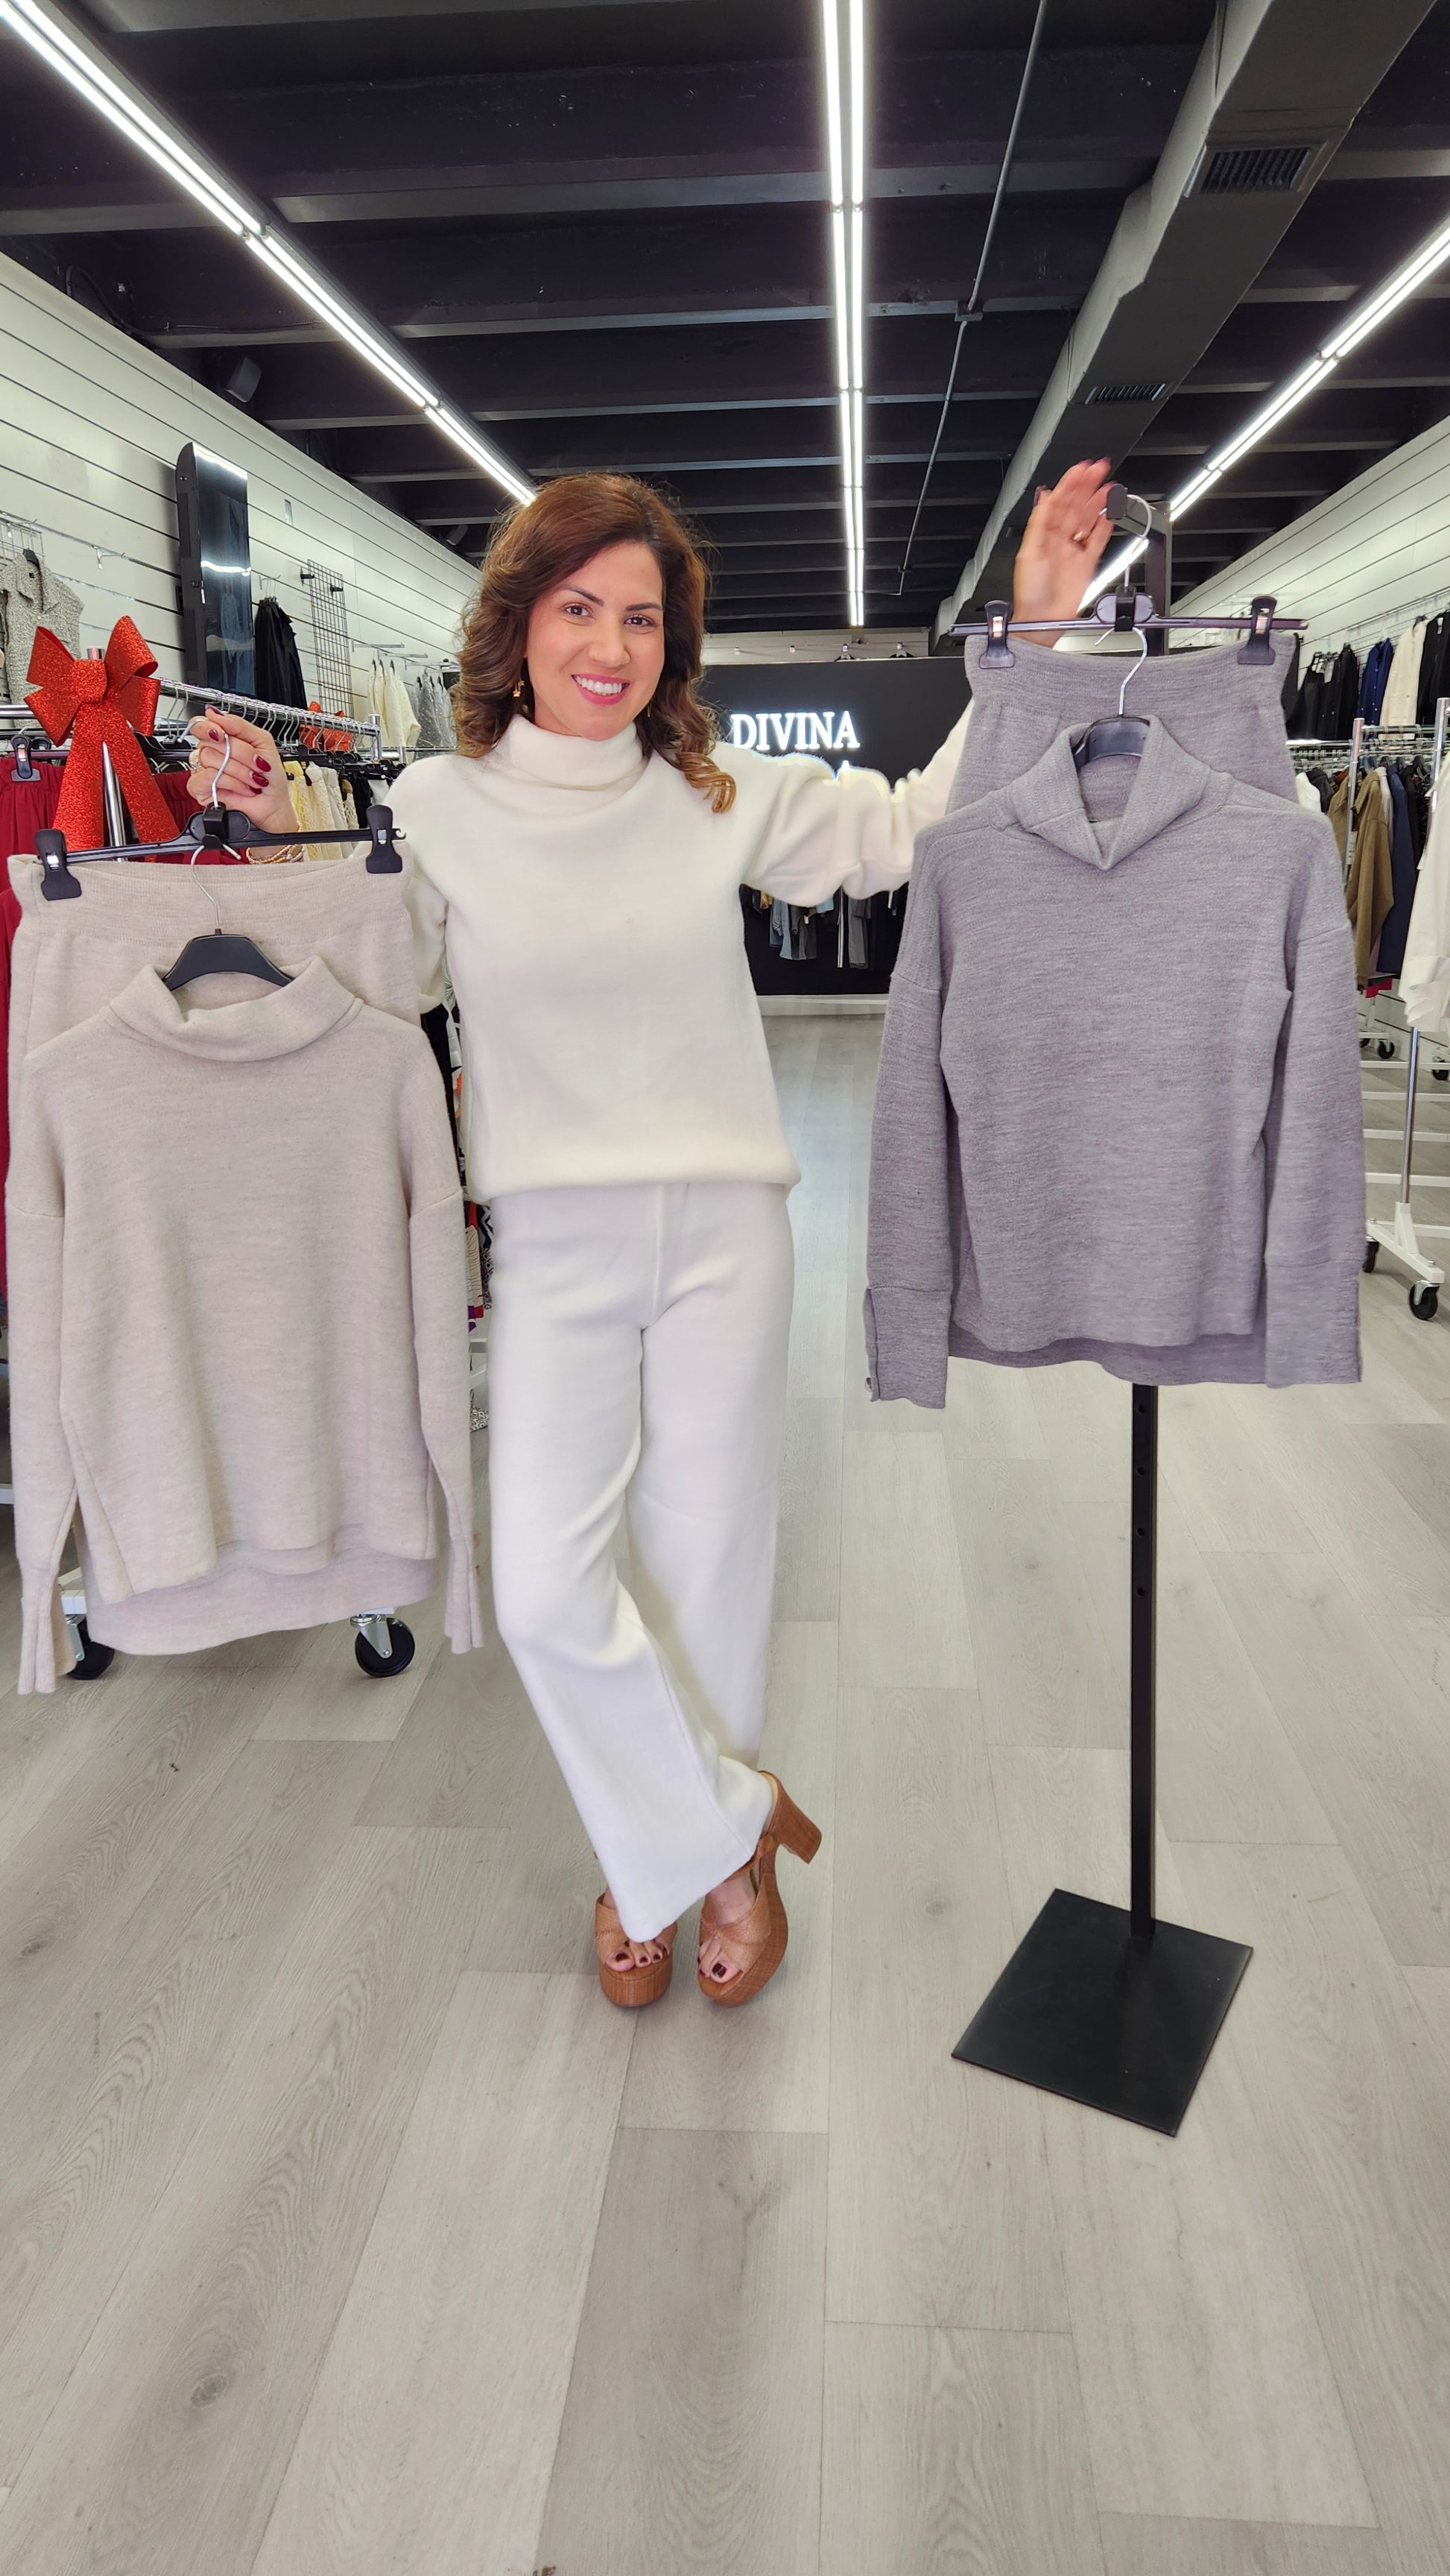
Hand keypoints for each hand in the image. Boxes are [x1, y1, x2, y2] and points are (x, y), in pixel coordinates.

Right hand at [187, 708, 295, 837]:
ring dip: (238, 770)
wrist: (274, 805)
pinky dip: (229, 782)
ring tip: (252, 779)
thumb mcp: (263, 741)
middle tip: (254, 763)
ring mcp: (204, 771)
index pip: (202, 724)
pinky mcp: (200, 789)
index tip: (222, 733)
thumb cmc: (269, 777)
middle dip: (239, 752)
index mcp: (222, 739)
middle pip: (209, 739)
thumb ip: (239, 725)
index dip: (209, 726)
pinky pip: (205, 777)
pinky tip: (242, 788)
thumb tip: (214, 714)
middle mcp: (211, 753)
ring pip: (209, 757)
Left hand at [1012, 459, 1116, 644]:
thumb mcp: (1029, 552)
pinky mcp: (1086, 563)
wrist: (1042, 620)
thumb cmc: (1030, 592)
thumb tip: (1045, 497)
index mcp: (1044, 535)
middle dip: (1088, 486)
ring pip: (1089, 519)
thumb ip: (1039, 523)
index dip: (1070, 484)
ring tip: (1109, 486)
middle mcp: (1059, 540)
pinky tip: (1110, 511)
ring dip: (1099, 501)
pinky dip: (1105, 525)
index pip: (1059, 503)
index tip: (1081, 469)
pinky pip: (1098, 539)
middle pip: (1076, 506)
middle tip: (1100, 469)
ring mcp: (1074, 550)